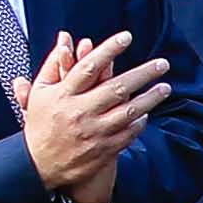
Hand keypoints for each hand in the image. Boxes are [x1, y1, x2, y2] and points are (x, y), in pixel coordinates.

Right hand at [18, 30, 174, 202]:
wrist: (38, 166)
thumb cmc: (40, 123)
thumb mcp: (39, 93)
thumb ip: (53, 66)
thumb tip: (64, 39)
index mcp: (63, 95)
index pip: (89, 67)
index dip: (108, 50)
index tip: (126, 37)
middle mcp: (79, 112)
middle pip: (116, 88)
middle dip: (142, 74)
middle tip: (162, 64)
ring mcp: (93, 133)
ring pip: (128, 112)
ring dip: (150, 99)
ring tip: (165, 87)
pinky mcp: (102, 150)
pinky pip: (127, 134)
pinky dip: (139, 123)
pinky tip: (147, 113)